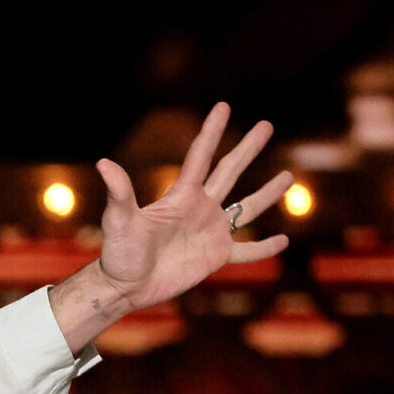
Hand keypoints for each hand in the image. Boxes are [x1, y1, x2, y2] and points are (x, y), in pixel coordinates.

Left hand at [93, 102, 293, 312]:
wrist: (125, 287)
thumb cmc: (119, 253)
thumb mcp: (119, 221)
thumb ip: (119, 193)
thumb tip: (103, 163)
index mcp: (181, 196)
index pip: (200, 157)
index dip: (212, 131)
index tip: (223, 106)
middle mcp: (200, 208)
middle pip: (230, 171)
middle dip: (248, 148)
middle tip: (266, 125)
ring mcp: (211, 231)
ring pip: (247, 208)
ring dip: (268, 193)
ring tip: (289, 177)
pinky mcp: (216, 256)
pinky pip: (247, 251)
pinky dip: (265, 248)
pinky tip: (284, 241)